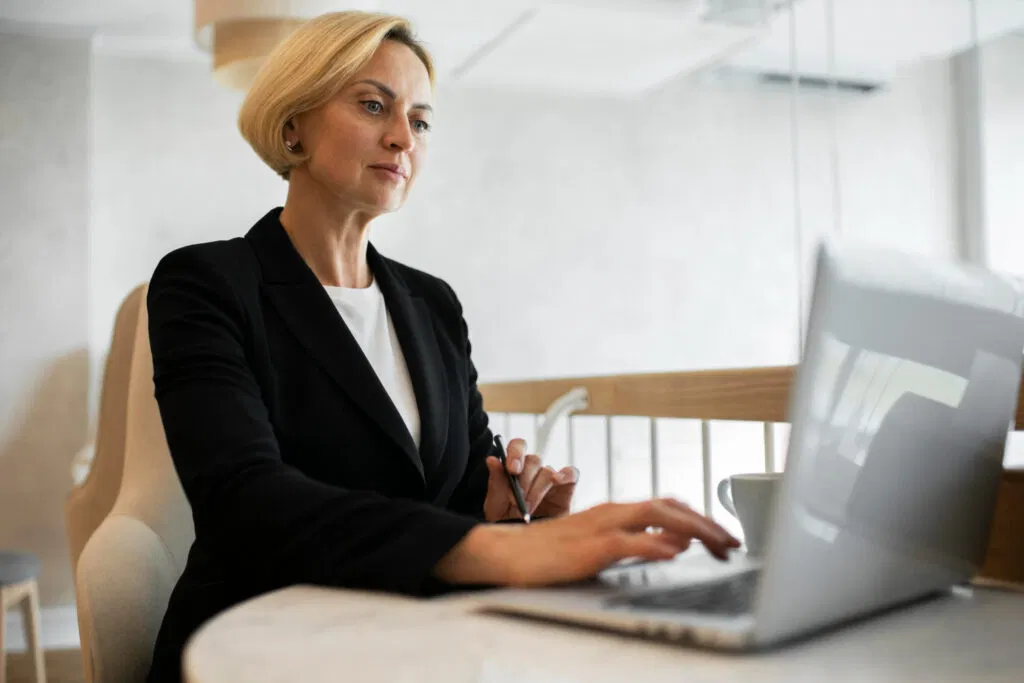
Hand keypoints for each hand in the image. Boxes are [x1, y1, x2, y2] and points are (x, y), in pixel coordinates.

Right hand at [434, 497, 740, 586]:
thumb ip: (632, 542)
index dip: (698, 517)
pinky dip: (654, 543)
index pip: (666, 506)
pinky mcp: (588, 547)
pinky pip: (627, 540)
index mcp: (614, 512)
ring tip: (717, 543)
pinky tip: (675, 551)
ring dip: (692, 528)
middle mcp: (611, 512)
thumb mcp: (597, 545)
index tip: (723, 535)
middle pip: (668, 507)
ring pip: (655, 515)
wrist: (507, 554)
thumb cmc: (549, 553)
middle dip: (706, 522)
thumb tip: (672, 546)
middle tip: (732, 542)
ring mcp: (599, 526)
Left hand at [483, 438, 576, 521]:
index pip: (517, 447)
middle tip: (518, 499)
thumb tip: (492, 459)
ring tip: (528, 508)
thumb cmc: (508, 524)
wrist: (525, 545)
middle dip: (524, 480)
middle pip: (533, 459)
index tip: (512, 470)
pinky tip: (557, 482)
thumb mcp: (495, 507)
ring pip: (547, 471)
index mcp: (514, 468)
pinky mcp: (566, 488)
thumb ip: (495, 483)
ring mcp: (550, 479)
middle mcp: (533, 470)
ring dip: (537, 489)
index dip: (516, 453)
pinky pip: (571, 473)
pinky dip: (566, 474)